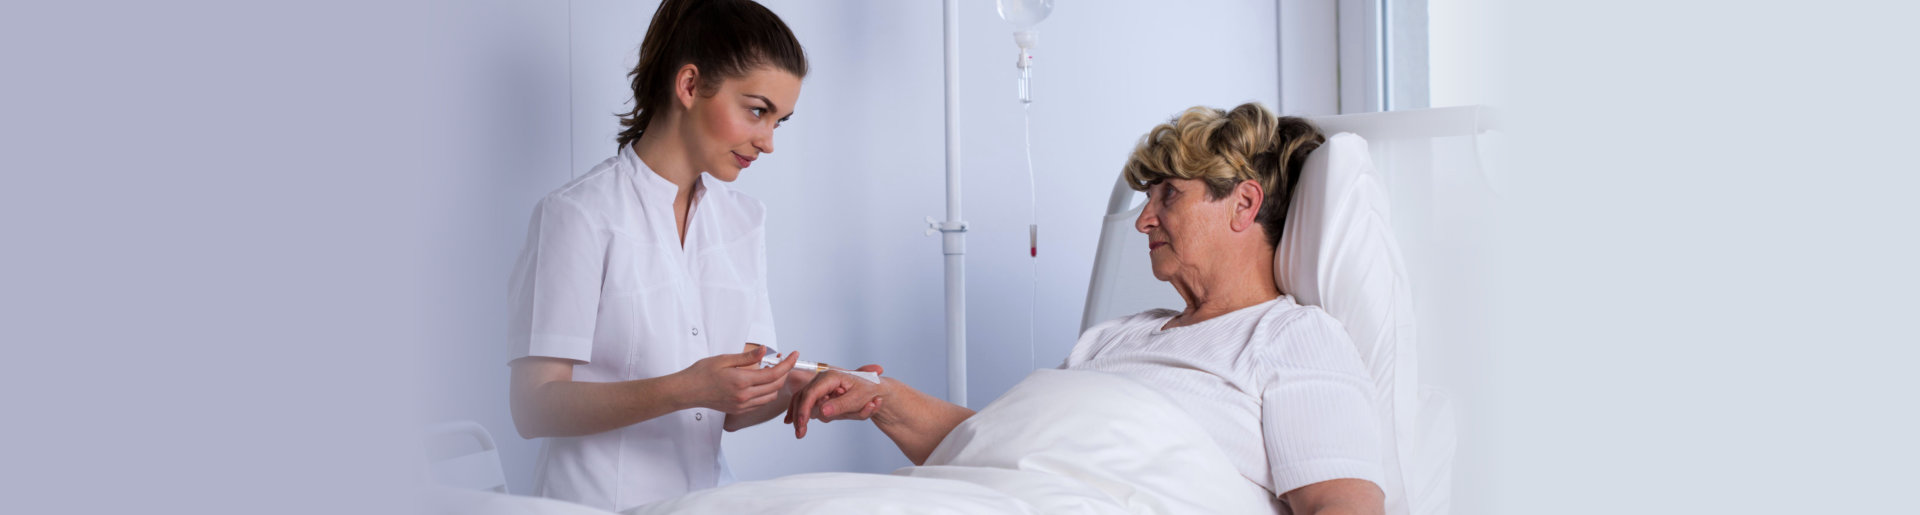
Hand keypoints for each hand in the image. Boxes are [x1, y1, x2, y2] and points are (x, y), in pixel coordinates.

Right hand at [674, 347, 796, 414]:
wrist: (687, 391)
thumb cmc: (701, 373)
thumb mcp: (724, 359)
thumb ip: (747, 357)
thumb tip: (765, 351)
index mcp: (742, 381)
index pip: (774, 373)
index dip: (788, 363)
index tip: (794, 355)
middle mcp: (744, 395)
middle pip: (776, 385)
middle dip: (784, 373)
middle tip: (784, 361)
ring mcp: (742, 405)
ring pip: (770, 396)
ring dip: (776, 384)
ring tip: (771, 371)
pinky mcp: (738, 410)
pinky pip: (760, 403)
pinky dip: (767, 393)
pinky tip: (761, 383)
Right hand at [785, 364, 884, 438]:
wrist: (876, 389)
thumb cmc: (869, 391)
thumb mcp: (858, 400)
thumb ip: (840, 405)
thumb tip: (823, 411)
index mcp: (831, 377)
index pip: (811, 393)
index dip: (804, 409)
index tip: (802, 423)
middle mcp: (822, 379)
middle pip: (803, 397)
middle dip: (800, 415)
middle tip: (800, 433)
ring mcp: (820, 386)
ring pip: (801, 399)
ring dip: (798, 416)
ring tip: (800, 433)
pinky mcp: (819, 394)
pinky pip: (804, 401)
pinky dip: (797, 412)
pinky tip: (789, 421)